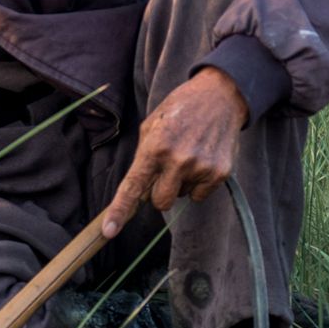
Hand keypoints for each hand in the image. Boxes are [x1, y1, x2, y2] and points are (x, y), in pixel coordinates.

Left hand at [103, 68, 247, 237]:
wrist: (219, 95)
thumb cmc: (180, 109)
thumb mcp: (152, 125)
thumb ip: (143, 158)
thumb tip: (139, 193)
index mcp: (155, 147)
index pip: (133, 187)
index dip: (119, 211)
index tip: (108, 232)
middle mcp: (178, 160)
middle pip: (160, 202)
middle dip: (160, 192)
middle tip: (167, 169)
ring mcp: (201, 168)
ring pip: (181, 197)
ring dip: (181, 184)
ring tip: (188, 155)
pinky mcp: (220, 173)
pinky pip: (200, 195)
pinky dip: (199, 183)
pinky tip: (202, 159)